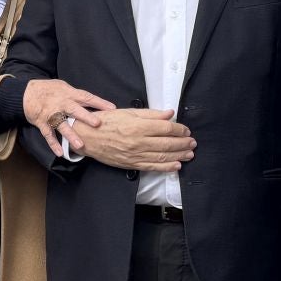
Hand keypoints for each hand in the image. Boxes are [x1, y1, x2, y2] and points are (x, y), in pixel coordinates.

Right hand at [21, 79, 114, 157]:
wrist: (26, 93)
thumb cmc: (48, 89)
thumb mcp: (63, 86)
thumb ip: (76, 95)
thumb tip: (93, 103)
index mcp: (68, 93)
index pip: (86, 97)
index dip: (99, 102)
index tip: (111, 108)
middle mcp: (60, 104)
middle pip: (74, 110)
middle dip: (86, 117)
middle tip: (97, 124)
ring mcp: (51, 114)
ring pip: (62, 125)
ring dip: (70, 135)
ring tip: (80, 145)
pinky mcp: (42, 123)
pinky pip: (48, 135)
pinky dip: (53, 144)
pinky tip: (60, 153)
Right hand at [75, 109, 194, 171]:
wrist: (88, 137)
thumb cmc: (106, 122)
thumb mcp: (128, 112)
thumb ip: (150, 114)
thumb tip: (169, 113)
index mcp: (138, 126)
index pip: (166, 128)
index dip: (179, 129)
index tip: (185, 130)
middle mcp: (138, 142)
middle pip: (167, 143)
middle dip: (183, 143)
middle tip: (192, 142)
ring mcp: (135, 155)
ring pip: (163, 157)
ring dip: (179, 155)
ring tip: (189, 153)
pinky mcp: (132, 164)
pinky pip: (152, 167)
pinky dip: (166, 167)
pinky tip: (176, 166)